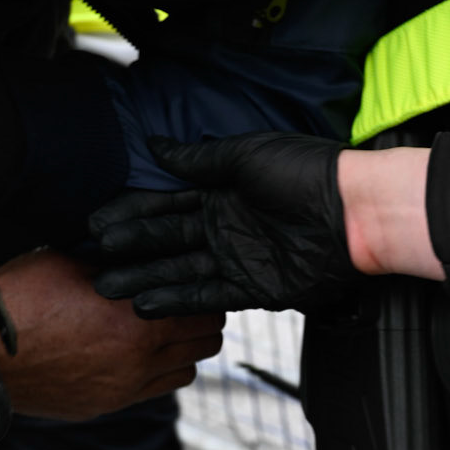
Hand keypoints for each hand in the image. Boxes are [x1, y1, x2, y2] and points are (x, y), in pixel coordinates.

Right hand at [0, 249, 223, 420]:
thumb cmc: (20, 300)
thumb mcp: (73, 261)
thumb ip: (117, 261)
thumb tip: (143, 251)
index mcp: (137, 323)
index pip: (203, 311)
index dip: (202, 290)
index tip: (195, 278)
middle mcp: (138, 363)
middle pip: (203, 345)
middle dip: (199, 319)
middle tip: (183, 301)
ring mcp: (122, 390)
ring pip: (183, 372)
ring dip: (181, 349)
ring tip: (161, 327)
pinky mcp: (102, 406)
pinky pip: (151, 390)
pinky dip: (154, 371)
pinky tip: (132, 350)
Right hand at [89, 132, 356, 316]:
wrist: (355, 212)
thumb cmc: (305, 172)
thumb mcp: (244, 157)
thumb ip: (197, 160)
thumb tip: (157, 145)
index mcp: (220, 191)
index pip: (165, 203)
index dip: (131, 212)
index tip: (97, 221)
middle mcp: (223, 226)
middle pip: (166, 239)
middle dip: (130, 247)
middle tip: (94, 257)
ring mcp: (237, 258)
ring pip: (180, 270)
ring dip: (145, 277)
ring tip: (109, 287)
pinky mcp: (254, 288)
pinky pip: (208, 295)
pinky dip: (177, 300)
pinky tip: (147, 304)